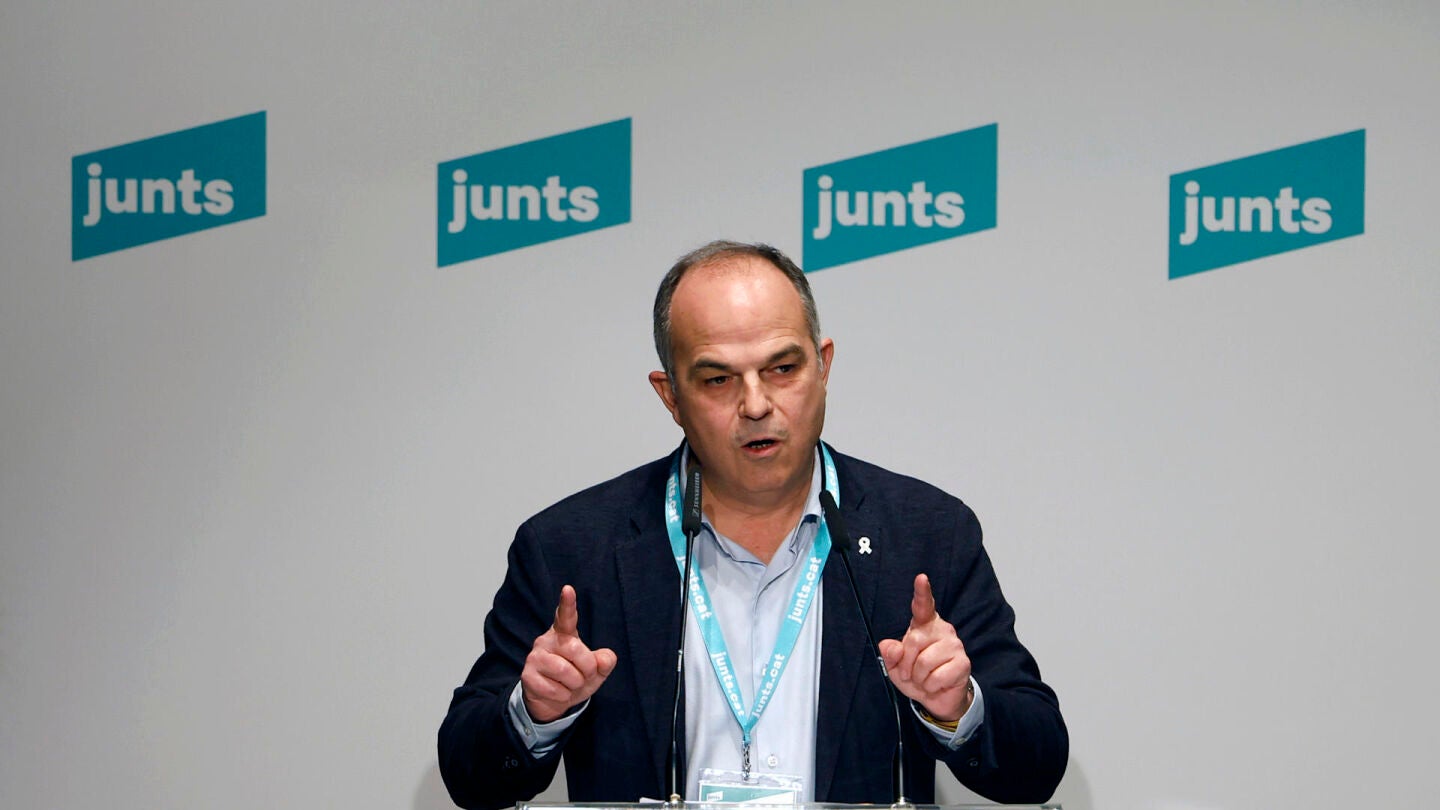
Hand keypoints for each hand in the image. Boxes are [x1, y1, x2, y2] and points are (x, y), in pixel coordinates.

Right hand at [520, 585, 617, 722]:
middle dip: (588, 668)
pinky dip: (563, 697)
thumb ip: (604, 662)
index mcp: (564, 633)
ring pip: (566, 671)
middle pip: (575, 648)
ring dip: (575, 685)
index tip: (568, 589)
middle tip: (584, 676)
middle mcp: (546, 640)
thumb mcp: (596, 671)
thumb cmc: (576, 679)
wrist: (553, 703)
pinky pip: (555, 690)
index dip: (568, 603)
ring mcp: (534, 657)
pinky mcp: (527, 676)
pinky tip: (558, 693)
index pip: (566, 616)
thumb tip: (605, 659)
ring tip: (570, 685)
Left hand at [878, 573, 973, 722]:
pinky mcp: (963, 663)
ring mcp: (954, 645)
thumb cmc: (917, 675)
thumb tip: (890, 647)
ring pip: (924, 661)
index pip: (923, 605)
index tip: (921, 578)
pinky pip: (937, 676)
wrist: (937, 698)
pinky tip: (936, 684)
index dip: (922, 592)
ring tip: (925, 678)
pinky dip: (931, 686)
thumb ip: (890, 654)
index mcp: (924, 625)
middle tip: (910, 673)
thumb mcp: (896, 666)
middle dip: (906, 664)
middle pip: (914, 640)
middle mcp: (942, 630)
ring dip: (919, 677)